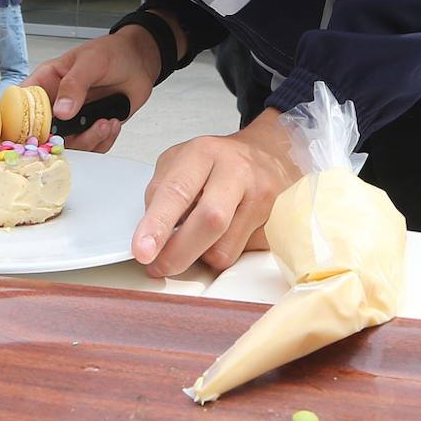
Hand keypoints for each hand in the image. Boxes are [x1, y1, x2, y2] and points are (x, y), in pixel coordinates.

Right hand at [29, 29, 162, 152]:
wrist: (139, 62)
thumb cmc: (111, 52)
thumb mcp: (91, 61)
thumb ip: (74, 84)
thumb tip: (60, 110)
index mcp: (46, 82)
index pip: (21, 104)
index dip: (22, 122)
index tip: (37, 134)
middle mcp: (56, 104)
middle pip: (43, 135)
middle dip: (62, 140)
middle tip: (82, 131)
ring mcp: (73, 120)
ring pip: (68, 146)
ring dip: (89, 140)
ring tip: (105, 123)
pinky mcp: (91, 130)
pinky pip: (91, 148)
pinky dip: (103, 141)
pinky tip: (112, 124)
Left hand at [132, 111, 299, 277]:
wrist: (269, 155)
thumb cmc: (217, 162)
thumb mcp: (181, 162)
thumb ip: (162, 194)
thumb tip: (152, 237)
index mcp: (204, 153)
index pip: (178, 190)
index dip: (158, 224)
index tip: (143, 251)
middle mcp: (237, 172)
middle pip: (210, 220)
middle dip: (178, 253)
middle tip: (158, 267)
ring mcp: (262, 198)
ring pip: (225, 248)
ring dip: (200, 255)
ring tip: (196, 238)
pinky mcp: (277, 224)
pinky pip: (241, 255)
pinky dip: (222, 252)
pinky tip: (223, 235)